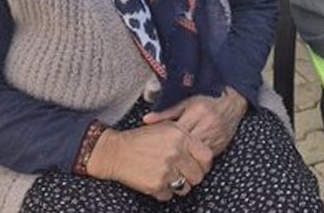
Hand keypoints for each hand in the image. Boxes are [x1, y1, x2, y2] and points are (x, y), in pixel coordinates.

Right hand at [86, 122, 212, 200]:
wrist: (116, 151)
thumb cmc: (141, 139)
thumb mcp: (166, 127)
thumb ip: (186, 135)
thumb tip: (204, 149)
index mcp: (181, 137)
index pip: (207, 157)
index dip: (204, 164)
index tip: (199, 166)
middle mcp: (176, 153)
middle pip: (198, 175)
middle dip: (191, 177)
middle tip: (182, 174)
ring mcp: (166, 170)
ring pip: (185, 188)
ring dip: (179, 186)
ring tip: (168, 177)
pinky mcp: (156, 185)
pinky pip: (169, 196)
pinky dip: (163, 192)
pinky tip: (156, 180)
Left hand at [143, 87, 248, 156]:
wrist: (233, 104)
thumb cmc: (207, 101)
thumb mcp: (186, 103)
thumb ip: (166, 113)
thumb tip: (146, 120)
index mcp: (196, 112)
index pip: (175, 130)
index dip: (163, 140)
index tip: (152, 146)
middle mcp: (206, 125)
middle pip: (185, 144)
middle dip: (172, 152)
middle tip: (158, 158)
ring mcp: (214, 137)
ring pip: (195, 154)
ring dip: (183, 159)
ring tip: (170, 162)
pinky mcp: (220, 146)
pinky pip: (204, 157)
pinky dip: (194, 160)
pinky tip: (186, 162)